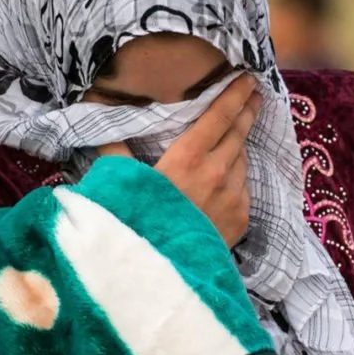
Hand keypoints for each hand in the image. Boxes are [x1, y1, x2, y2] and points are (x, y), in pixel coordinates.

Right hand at [107, 74, 259, 245]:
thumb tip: (99, 119)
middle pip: (238, 132)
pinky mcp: (241, 219)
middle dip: (246, 111)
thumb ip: (114, 150)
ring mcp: (233, 196)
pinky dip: (237, 177)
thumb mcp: (120, 183)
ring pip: (241, 160)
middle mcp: (217, 172)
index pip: (219, 116)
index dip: (234, 94)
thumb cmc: (137, 224)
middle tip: (254, 94)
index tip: (246, 78)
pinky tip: (228, 177)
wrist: (163, 275)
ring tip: (236, 135)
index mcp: (188, 157)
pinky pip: (243, 188)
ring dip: (239, 145)